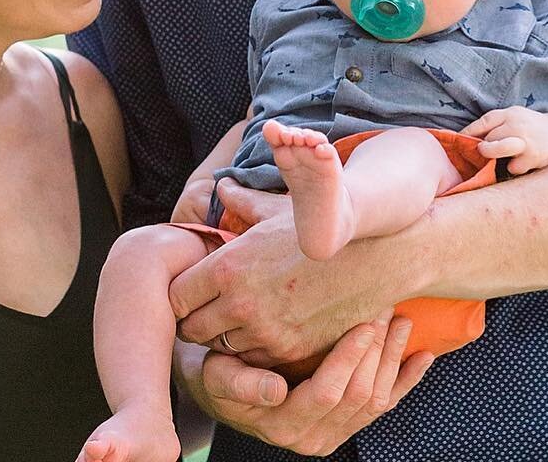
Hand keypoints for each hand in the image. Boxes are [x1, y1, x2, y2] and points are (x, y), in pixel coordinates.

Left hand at [169, 179, 405, 364]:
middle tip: (204, 308)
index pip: (175, 296)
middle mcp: (241, 303)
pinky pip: (253, 361)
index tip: (188, 288)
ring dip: (223, 337)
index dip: (178, 293)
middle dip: (194, 320)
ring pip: (221, 350)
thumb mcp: (276, 210)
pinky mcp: (289, 352)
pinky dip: (252, 350)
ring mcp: (266, 333)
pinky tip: (262, 328)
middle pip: (190, 330)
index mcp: (230, 266)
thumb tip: (221, 185)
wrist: (372, 257)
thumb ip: (241, 202)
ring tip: (235, 317)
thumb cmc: (318, 228)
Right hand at [181, 314, 432, 453]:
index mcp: (284, 425)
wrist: (222, 385)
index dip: (349, 358)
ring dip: (392, 360)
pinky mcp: (347, 424)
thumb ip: (242, 383)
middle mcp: (312, 438)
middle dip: (375, 351)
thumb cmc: (217, 371)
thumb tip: (275, 391)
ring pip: (375, 399)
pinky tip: (423, 356)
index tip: (364, 322)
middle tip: (385, 306)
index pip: (327, 393)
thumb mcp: (217, 376)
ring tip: (401, 319)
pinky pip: (384, 406)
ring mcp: (333, 434)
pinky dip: (407, 381)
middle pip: (357, 395)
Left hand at [461, 107, 547, 174]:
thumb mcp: (514, 117)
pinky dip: (514, 167)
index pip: (484, 121)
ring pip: (497, 150)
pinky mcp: (533, 158)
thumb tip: (467, 137)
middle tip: (482, 151)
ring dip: (491, 155)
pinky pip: (513, 167)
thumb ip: (495, 125)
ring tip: (494, 157)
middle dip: (482, 147)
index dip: (468, 132)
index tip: (457, 140)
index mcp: (511, 113)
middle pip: (489, 138)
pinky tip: (521, 163)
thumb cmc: (530, 126)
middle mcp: (517, 125)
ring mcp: (526, 142)